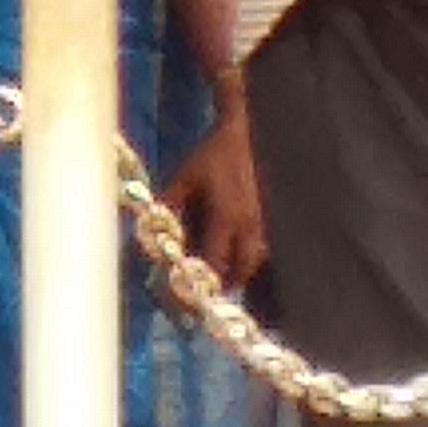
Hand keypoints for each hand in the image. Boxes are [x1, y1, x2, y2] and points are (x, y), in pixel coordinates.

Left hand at [162, 113, 266, 285]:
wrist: (243, 137)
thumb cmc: (209, 158)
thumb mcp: (181, 179)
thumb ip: (168, 209)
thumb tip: (156, 238)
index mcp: (226, 216)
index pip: (215, 261)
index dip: (200, 279)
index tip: (184, 289)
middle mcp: (250, 225)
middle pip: (242, 270)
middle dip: (223, 281)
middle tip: (204, 285)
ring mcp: (264, 223)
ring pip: (256, 262)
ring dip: (238, 271)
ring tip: (218, 272)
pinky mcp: (271, 219)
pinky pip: (263, 249)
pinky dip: (249, 257)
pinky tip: (234, 253)